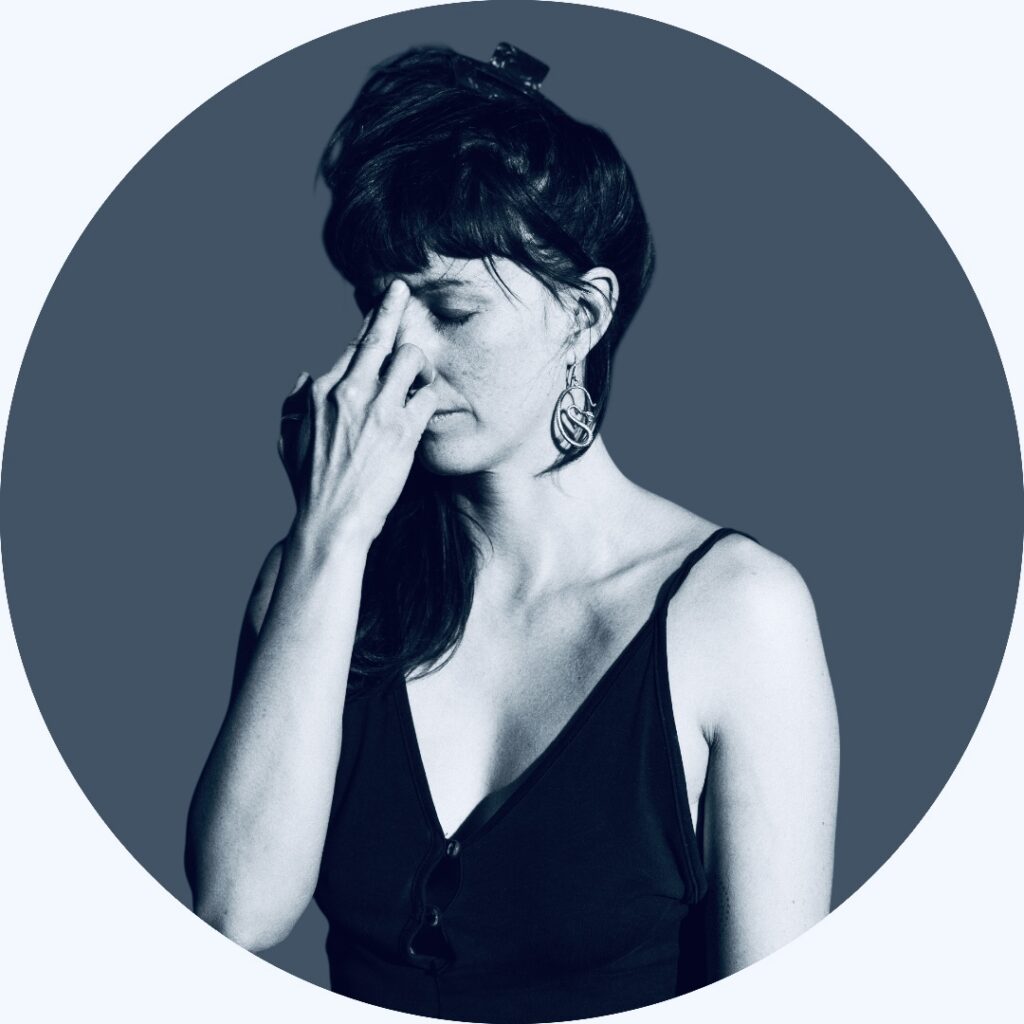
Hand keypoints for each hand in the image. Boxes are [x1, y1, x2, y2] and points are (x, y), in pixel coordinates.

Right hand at [277, 280, 437, 550]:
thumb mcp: (288, 440)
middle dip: (392, 305)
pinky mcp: (403, 430)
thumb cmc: (309, 486)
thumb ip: (293, 403)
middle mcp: (348, 391)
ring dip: (420, 363)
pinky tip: (428, 406)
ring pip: (410, 357)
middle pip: (379, 336)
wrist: (331, 521)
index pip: (353, 347)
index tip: (381, 305)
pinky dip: (430, 396)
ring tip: (421, 378)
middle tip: (402, 288)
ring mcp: (377, 409)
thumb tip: (303, 376)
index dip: (371, 324)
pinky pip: (428, 395)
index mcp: (320, 391)